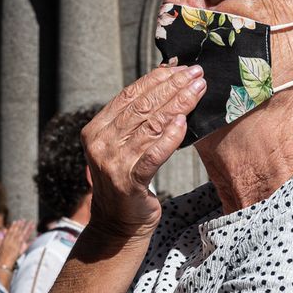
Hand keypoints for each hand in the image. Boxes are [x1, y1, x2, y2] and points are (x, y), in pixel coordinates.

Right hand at [0, 220, 33, 272]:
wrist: (4, 262)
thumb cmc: (1, 256)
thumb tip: (0, 235)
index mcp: (6, 239)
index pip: (11, 230)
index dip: (14, 225)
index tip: (16, 221)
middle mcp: (12, 240)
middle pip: (17, 231)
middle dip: (21, 225)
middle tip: (24, 219)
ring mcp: (17, 244)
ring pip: (23, 234)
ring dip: (27, 228)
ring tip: (31, 224)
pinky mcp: (20, 248)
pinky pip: (27, 243)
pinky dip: (31, 240)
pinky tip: (35, 237)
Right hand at [82, 64, 205, 238]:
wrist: (117, 224)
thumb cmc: (127, 181)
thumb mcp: (123, 146)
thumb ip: (135, 121)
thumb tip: (166, 82)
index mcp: (95, 130)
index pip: (128, 96)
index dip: (155, 79)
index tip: (179, 68)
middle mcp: (100, 144)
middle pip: (141, 107)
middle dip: (172, 87)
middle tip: (195, 73)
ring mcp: (113, 163)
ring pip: (150, 126)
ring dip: (178, 105)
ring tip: (198, 90)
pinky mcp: (129, 182)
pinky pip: (154, 154)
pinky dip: (170, 137)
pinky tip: (184, 122)